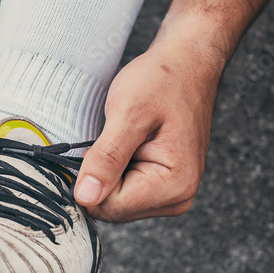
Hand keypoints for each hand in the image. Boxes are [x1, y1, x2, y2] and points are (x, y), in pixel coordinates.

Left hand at [74, 33, 222, 222]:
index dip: (91, 178)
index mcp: (175, 185)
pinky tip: (127, 145)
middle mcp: (178, 197)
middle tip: (114, 137)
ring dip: (107, 172)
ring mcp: (172, 195)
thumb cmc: (164, 80)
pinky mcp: (163, 187)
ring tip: (125, 138)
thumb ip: (106, 158)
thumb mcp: (128, 113)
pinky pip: (123, 191)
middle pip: (113, 209)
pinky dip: (114, 170)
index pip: (111, 207)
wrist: (187, 63)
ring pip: (115, 202)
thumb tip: (85, 197)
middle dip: (100, 176)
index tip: (97, 144)